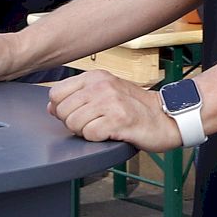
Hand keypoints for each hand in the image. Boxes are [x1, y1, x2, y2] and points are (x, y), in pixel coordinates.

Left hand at [45, 69, 180, 149]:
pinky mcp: (118, 120)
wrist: (165, 117)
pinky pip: (90, 134)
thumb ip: (78, 96)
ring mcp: (110, 101)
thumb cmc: (134, 107)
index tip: (79, 113)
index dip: (62, 109)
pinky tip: (111, 133)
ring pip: (73, 124)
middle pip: (62, 111)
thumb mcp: (105, 93)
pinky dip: (98, 139)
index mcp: (96, 76)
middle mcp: (101, 85)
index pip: (56, 94)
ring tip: (104, 127)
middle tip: (94, 123)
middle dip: (74, 123)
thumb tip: (51, 107)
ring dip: (86, 132)